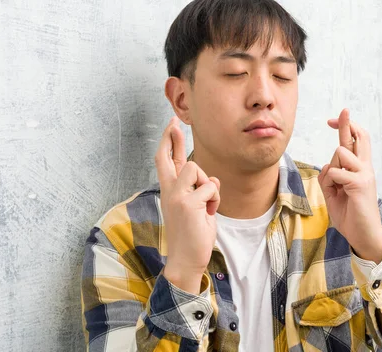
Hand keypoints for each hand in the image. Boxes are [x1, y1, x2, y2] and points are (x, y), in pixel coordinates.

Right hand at [155, 116, 220, 293]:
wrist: (186, 259)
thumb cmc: (193, 235)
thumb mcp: (196, 208)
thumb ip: (200, 191)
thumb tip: (212, 179)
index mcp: (170, 192)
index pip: (166, 162)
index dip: (168, 143)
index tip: (171, 126)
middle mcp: (169, 191)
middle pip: (169, 157)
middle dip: (171, 137)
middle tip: (173, 122)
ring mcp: (176, 196)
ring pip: (195, 168)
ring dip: (208, 184)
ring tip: (207, 205)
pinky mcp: (187, 203)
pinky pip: (210, 187)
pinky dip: (215, 199)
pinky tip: (209, 213)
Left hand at [318, 109, 381, 262]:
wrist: (363, 236)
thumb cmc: (350, 215)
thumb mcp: (333, 193)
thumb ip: (329, 177)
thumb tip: (328, 166)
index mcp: (360, 169)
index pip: (356, 141)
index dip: (346, 128)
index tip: (332, 120)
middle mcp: (365, 168)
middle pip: (359, 137)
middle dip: (347, 123)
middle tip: (343, 110)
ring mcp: (365, 174)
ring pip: (341, 153)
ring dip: (332, 168)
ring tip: (338, 189)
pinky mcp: (360, 183)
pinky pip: (336, 172)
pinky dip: (331, 182)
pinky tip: (338, 194)